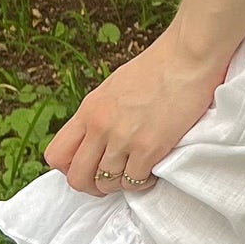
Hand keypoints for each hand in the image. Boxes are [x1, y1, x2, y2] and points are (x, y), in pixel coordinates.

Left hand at [43, 24, 230, 195]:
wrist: (188, 58)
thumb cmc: (158, 68)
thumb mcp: (114, 88)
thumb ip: (100, 114)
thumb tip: (96, 138)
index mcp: (89, 110)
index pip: (57, 154)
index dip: (69, 168)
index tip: (87, 166)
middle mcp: (100, 126)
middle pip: (77, 177)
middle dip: (92, 186)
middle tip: (109, 180)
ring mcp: (123, 139)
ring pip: (106, 184)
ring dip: (120, 184)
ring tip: (135, 172)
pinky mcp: (149, 148)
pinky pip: (134, 182)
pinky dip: (142, 183)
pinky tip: (151, 171)